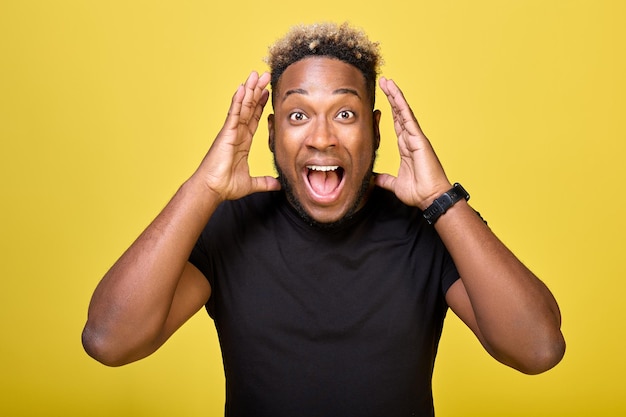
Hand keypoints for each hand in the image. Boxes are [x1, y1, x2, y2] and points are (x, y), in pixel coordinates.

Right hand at [193, 71, 280, 200]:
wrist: (212, 189)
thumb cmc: (226, 185)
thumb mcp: (251, 183)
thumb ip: (265, 182)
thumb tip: (278, 185)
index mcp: (242, 142)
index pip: (254, 119)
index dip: (260, 105)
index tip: (267, 92)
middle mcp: (237, 133)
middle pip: (249, 108)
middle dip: (257, 91)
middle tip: (264, 76)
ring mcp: (231, 132)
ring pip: (242, 107)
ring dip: (249, 90)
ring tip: (255, 75)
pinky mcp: (226, 134)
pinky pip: (234, 114)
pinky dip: (238, 101)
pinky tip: (242, 88)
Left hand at [375, 77, 451, 209]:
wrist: (430, 198)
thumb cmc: (418, 192)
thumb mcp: (395, 184)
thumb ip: (384, 179)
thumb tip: (373, 178)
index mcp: (406, 147)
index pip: (396, 124)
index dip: (390, 111)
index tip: (382, 99)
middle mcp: (411, 139)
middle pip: (399, 114)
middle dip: (391, 97)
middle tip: (384, 82)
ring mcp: (416, 138)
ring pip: (404, 112)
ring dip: (395, 96)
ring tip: (388, 82)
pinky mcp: (419, 139)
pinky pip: (408, 119)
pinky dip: (401, 106)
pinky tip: (395, 95)